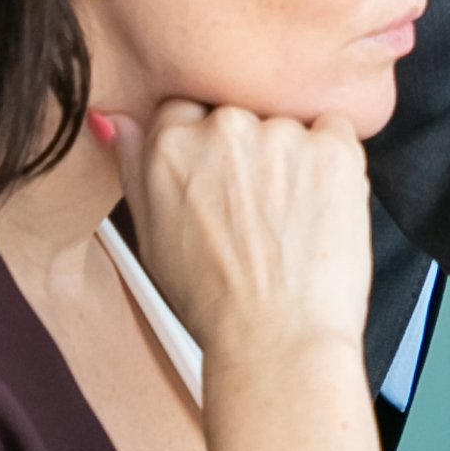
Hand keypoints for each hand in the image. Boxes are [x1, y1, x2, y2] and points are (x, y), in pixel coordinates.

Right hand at [96, 99, 373, 368]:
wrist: (276, 340)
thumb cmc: (215, 301)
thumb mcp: (150, 236)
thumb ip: (132, 165)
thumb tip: (114, 118)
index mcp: (171, 144)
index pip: (188, 110)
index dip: (209, 150)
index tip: (222, 182)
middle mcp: (223, 127)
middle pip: (240, 112)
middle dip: (250, 150)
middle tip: (258, 208)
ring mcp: (281, 133)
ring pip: (288, 123)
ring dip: (292, 156)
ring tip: (290, 218)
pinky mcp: (333, 147)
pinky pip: (336, 130)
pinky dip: (333, 161)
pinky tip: (320, 207)